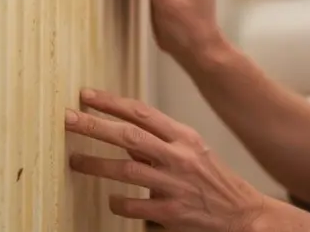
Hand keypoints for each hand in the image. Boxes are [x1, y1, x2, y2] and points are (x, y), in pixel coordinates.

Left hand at [65, 88, 267, 231]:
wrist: (241, 213)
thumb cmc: (213, 179)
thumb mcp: (191, 150)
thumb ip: (158, 141)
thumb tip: (123, 133)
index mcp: (183, 136)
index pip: (142, 112)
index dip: (112, 103)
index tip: (86, 96)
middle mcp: (179, 157)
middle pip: (129, 135)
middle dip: (95, 126)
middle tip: (68, 119)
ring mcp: (174, 185)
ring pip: (127, 170)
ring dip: (96, 164)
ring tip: (74, 160)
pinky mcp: (172, 213)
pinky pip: (135, 206)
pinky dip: (118, 202)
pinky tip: (110, 200)